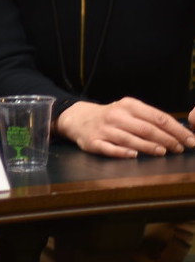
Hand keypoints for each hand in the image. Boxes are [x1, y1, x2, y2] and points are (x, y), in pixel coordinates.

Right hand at [54, 98, 194, 157]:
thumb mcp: (129, 110)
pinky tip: (134, 155)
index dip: (176, 130)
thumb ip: (150, 119)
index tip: (190, 139)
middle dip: (167, 139)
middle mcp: (116, 116)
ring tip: (163, 152)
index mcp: (129, 105)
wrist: (78, 118)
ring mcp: (104, 129)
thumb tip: (178, 131)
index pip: (158, 117)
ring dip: (149, 147)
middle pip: (146, 129)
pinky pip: (109, 148)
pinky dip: (122, 152)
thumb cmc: (111, 117)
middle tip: (180, 148)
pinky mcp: (93, 142)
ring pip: (130, 139)